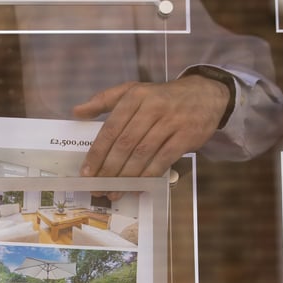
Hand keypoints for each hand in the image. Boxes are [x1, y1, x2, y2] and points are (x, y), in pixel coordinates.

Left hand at [73, 75, 230, 183]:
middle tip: (97, 186)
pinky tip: (137, 186)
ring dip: (126, 177)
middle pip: (125, 144)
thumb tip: (77, 112)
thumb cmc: (161, 96)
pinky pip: (163, 160)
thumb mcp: (133, 90)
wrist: (206, 94)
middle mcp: (152, 108)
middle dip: (108, 170)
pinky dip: (148, 176)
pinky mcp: (186, 136)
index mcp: (134, 97)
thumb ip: (104, 100)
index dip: (97, 153)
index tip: (86, 172)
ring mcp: (171, 122)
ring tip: (113, 192)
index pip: (110, 129)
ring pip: (143, 154)